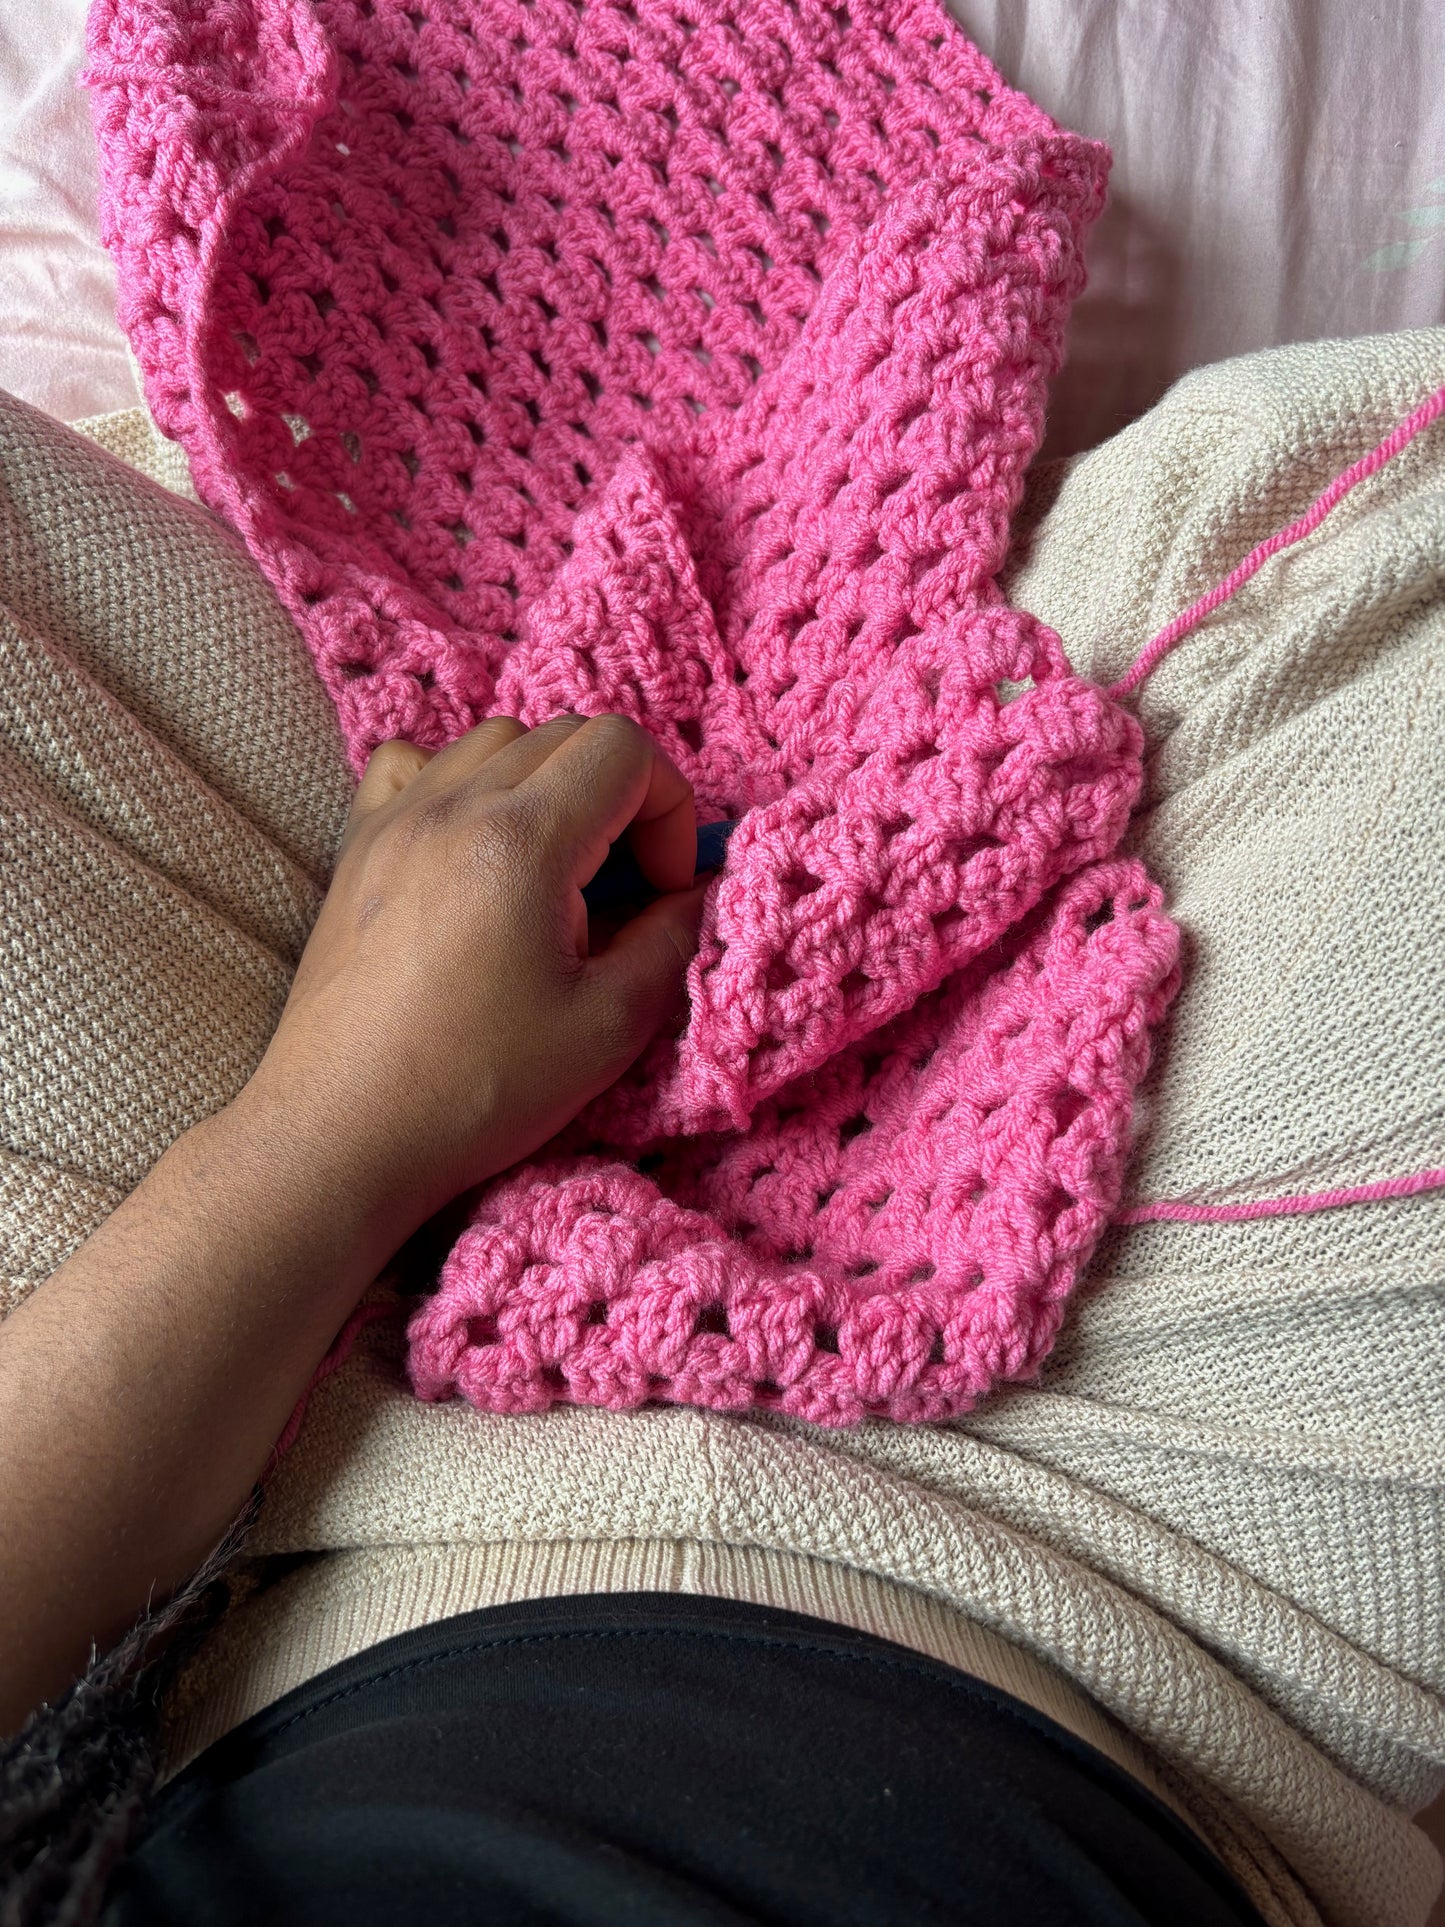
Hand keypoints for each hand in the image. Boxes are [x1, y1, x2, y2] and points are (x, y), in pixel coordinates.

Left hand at [239, 712, 705, 1253]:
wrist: (340, 1134)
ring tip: (555, 875)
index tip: (663, 888)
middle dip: (620, 797)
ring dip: (548, 787)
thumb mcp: (607, 1028)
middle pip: (566, 735)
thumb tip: (697, 895)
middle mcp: (452, 806)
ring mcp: (394, 820)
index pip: (624, 748)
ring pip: (496, 742)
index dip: (670, 808)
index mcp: (521, 841)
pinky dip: (462, 784)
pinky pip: (415, 765)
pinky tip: (475, 851)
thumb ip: (671, 942)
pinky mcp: (357, 849)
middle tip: (624, 889)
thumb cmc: (474, 1091)